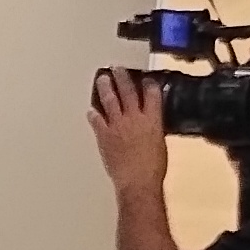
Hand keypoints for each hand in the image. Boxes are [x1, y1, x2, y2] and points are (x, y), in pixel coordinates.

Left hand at [87, 66, 172, 191]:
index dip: (149, 84)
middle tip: (117, 68)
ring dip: (105, 88)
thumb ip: (154, 130)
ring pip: (110, 101)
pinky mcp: (104, 135)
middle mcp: (134, 119)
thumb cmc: (153, 168)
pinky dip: (93, 114)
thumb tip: (150, 126)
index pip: (152, 94)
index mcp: (152, 120)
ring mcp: (117, 126)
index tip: (146, 78)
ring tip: (102, 79)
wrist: (138, 182)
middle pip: (128, 92)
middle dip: (123, 77)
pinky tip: (90, 110)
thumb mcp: (160, 144)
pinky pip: (96, 121)